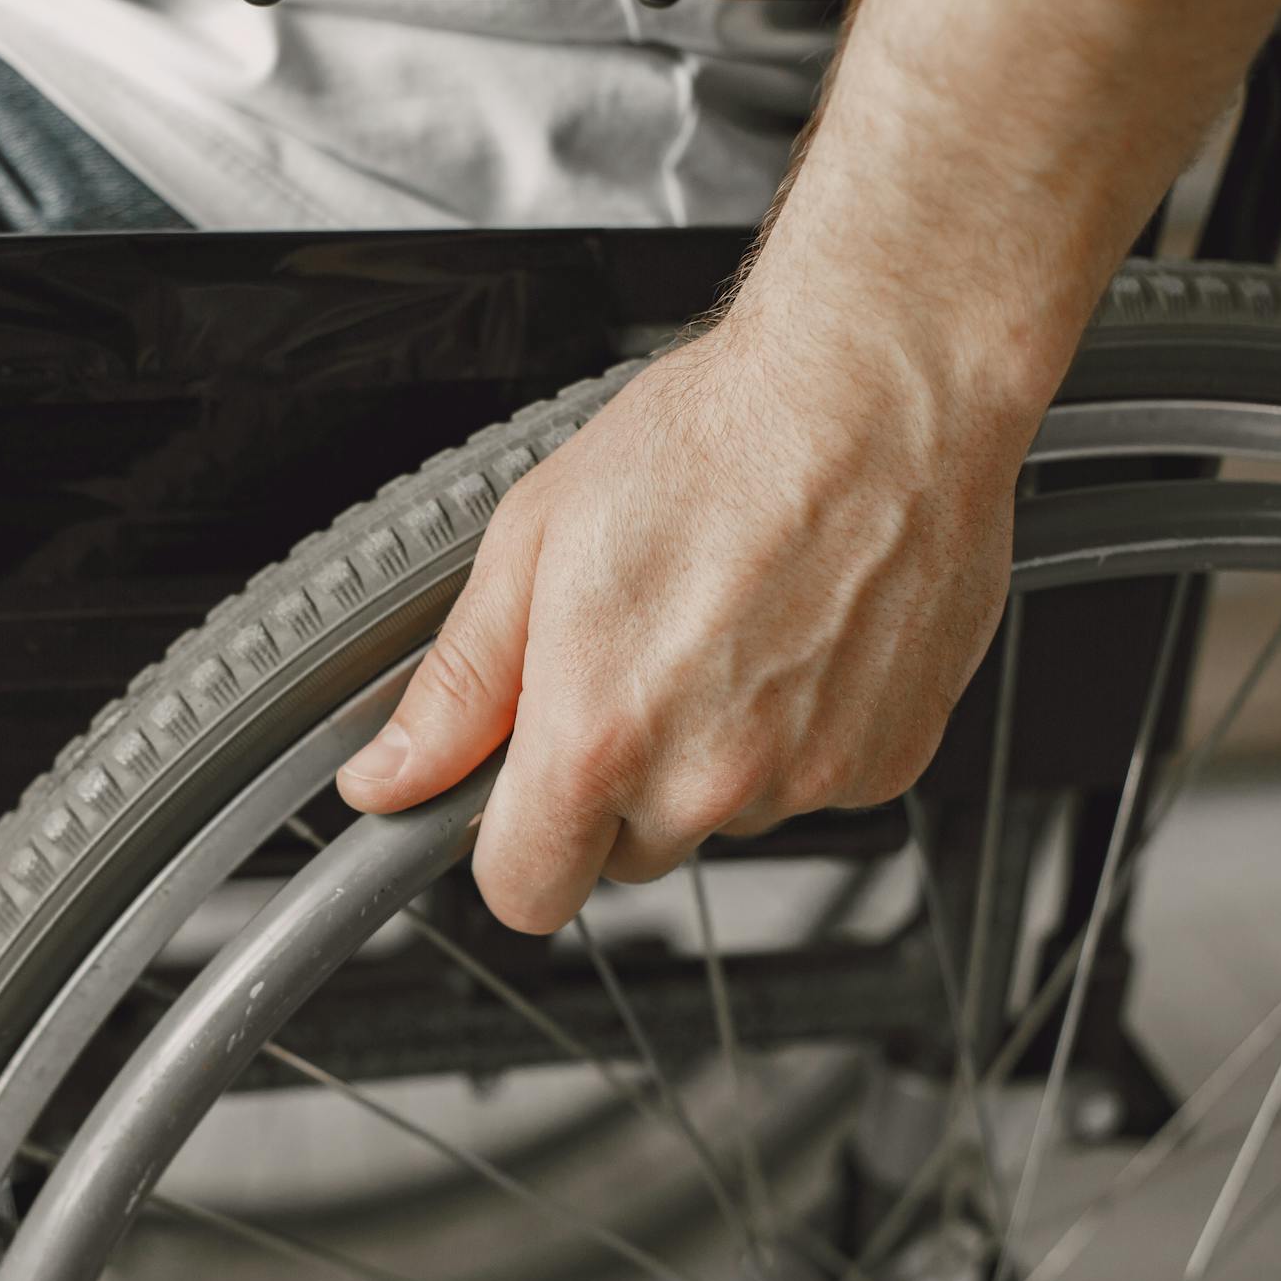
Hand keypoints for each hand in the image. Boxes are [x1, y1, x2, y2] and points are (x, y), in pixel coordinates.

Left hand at [335, 295, 1034, 933]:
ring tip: (725, 627)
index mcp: (602, 734)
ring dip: (711, 755)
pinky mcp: (887, 761)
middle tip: (635, 660)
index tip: (516, 798)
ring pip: (723, 816)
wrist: (888, 388)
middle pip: (626, 855)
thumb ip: (460, 686)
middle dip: (614, 784)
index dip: (511, 846)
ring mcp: (808, 777)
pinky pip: (812, 786)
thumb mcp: (535, 541)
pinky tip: (795, 636)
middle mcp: (710, 777)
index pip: (526, 892)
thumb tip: (392, 776)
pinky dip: (798, 733)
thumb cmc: (721, 438)